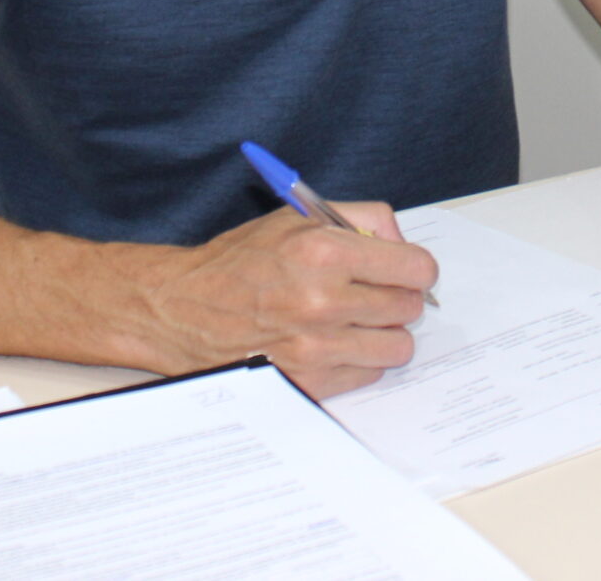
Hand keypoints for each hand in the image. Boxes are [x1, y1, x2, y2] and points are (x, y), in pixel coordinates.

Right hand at [130, 202, 437, 398]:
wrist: (184, 311)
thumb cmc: (240, 262)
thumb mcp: (297, 218)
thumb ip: (361, 219)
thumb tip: (402, 245)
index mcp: (324, 252)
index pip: (416, 268)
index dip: (415, 268)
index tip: (406, 271)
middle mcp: (324, 302)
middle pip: (409, 308)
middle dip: (397, 297)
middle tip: (371, 293)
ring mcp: (317, 348)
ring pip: (397, 346)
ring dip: (383, 332)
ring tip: (354, 321)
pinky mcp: (310, 383)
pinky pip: (369, 373)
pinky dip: (360, 359)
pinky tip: (333, 343)